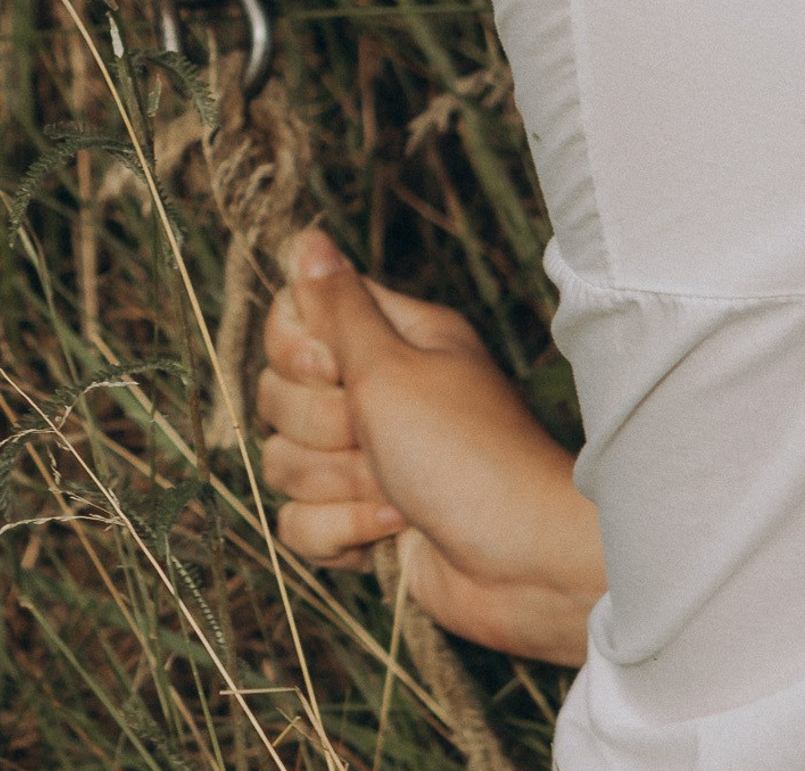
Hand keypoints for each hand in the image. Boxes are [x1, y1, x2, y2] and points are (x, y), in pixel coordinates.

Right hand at [256, 227, 604, 662]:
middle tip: (377, 440)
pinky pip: (298, 524)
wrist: (527, 567)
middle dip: (322, 431)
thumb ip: (338, 307)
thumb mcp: (393, 368)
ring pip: (282, 463)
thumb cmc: (469, 455)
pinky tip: (389, 537)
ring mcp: (365, 460)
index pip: (293, 317)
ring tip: (396, 498)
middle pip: (277, 395)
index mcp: (389, 340)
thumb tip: (307, 236)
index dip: (295, 349)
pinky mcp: (360, 522)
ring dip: (337, 487)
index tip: (334, 371)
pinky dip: (340, 535)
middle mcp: (373, 393)